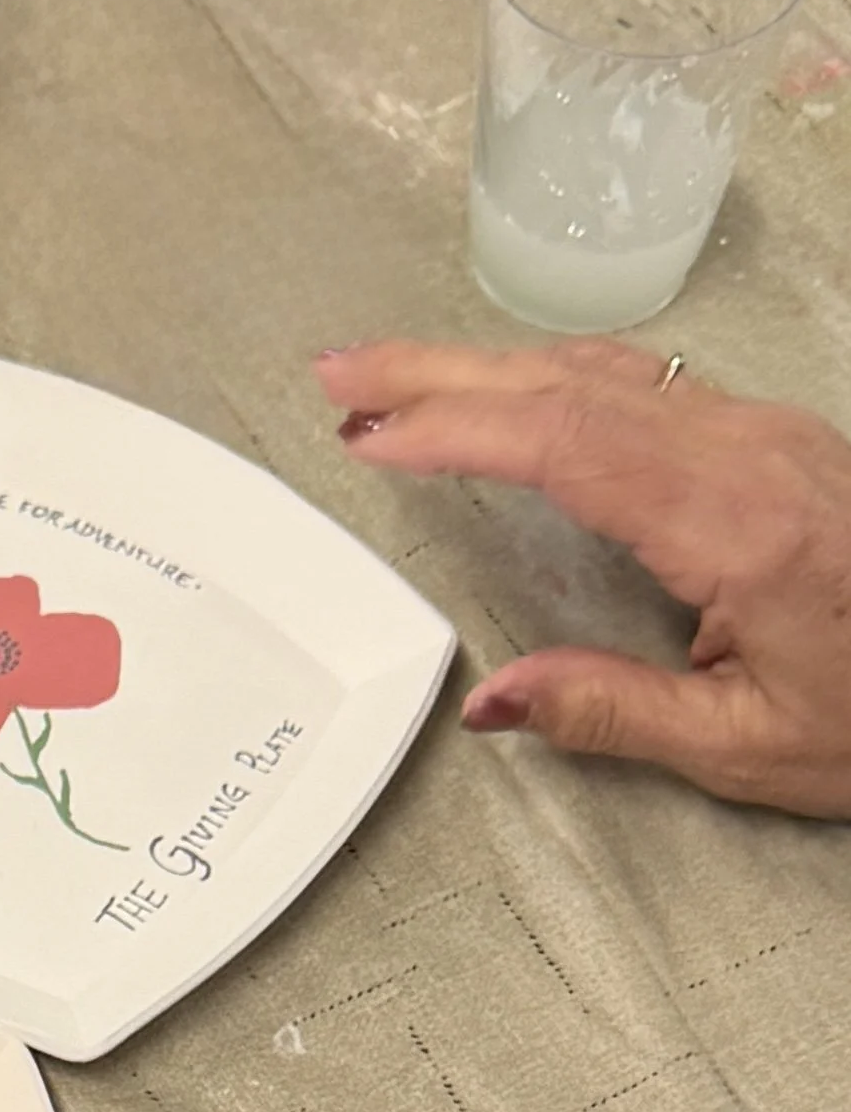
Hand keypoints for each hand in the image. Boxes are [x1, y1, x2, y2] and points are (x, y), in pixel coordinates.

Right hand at [316, 338, 850, 816]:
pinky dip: (547, 377)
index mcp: (740, 526)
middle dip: (439, 369)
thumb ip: (610, 713)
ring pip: (601, 369)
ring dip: (485, 366)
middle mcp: (752, 455)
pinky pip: (639, 382)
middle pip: (567, 383)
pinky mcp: (773, 439)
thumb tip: (492, 699)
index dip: (457, 428)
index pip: (567, 444)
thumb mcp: (750, 746)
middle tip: (338, 370)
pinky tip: (503, 391)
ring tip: (388, 378)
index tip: (369, 432)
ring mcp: (766, 434)